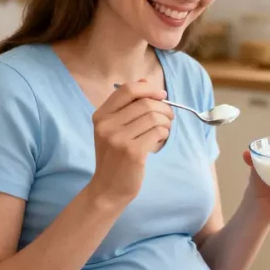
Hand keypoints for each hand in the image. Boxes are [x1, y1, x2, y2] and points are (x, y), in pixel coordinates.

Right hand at [88, 80, 173, 205]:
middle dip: (164, 108)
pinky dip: (164, 135)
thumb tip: (145, 82)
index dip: (148, 89)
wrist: (108, 188)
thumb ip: (127, 106)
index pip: (127, 90)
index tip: (162, 95)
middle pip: (145, 103)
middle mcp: (106, 125)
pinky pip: (158, 132)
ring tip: (164, 130)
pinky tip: (159, 141)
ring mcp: (118, 139)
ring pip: (154, 117)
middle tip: (169, 117)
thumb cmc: (115, 157)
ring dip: (166, 122)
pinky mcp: (132, 152)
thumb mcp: (113, 129)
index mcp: (100, 116)